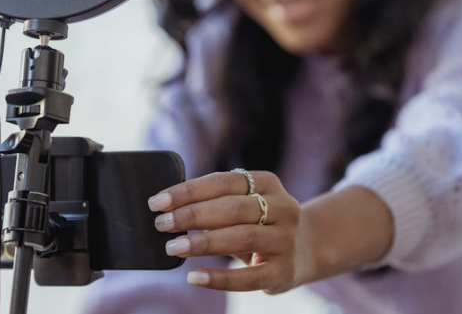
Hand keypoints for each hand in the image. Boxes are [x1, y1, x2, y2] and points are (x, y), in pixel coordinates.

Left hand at [147, 170, 307, 293]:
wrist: (304, 249)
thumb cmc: (258, 223)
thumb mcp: (244, 204)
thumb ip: (214, 201)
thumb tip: (167, 207)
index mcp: (268, 182)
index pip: (223, 182)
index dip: (188, 191)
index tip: (158, 202)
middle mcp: (283, 207)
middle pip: (232, 208)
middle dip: (192, 215)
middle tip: (161, 224)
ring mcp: (286, 239)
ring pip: (241, 237)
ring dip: (202, 242)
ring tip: (173, 247)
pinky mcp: (284, 271)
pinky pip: (249, 277)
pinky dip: (219, 278)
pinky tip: (194, 277)